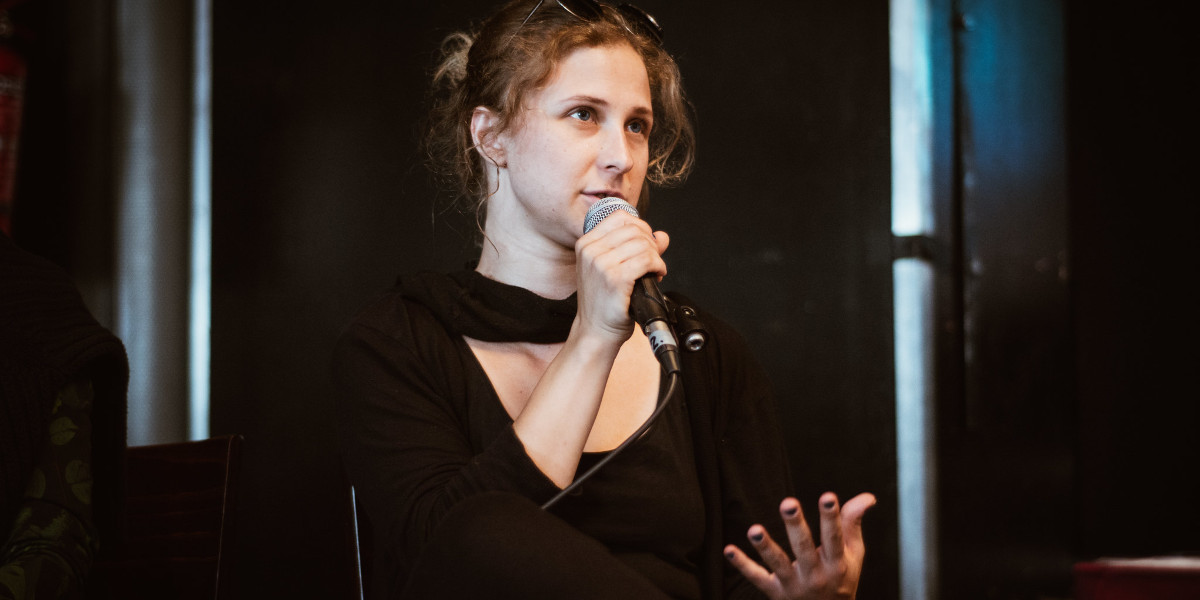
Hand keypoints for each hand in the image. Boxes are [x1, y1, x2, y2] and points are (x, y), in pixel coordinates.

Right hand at [573, 210, 668, 340]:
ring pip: (643, 244)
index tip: (646, 243)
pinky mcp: (615, 278)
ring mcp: (601, 264)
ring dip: (656, 257)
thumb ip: (637, 248)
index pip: (619, 217)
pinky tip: (656, 276)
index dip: (640, 226)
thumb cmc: (603, 302)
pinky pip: (647, 260)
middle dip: (651, 245)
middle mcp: (591, 251)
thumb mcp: (613, 269)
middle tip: (652, 262)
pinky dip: (658, 267)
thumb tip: (662, 236)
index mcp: (586, 244)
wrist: (595, 331)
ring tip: (654, 271)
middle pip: (634, 230)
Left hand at [725, 492, 875, 599]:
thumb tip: (867, 496)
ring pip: (778, 564)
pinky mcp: (776, 593)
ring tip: (754, 529)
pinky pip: (757, 578)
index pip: (834, 538)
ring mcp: (794, 585)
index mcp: (837, 564)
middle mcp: (816, 575)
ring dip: (765, 547)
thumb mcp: (853, 555)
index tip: (828, 496)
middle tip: (788, 502)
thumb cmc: (841, 578)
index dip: (832, 517)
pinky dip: (742, 565)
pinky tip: (728, 549)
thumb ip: (854, 523)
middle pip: (804, 548)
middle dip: (796, 525)